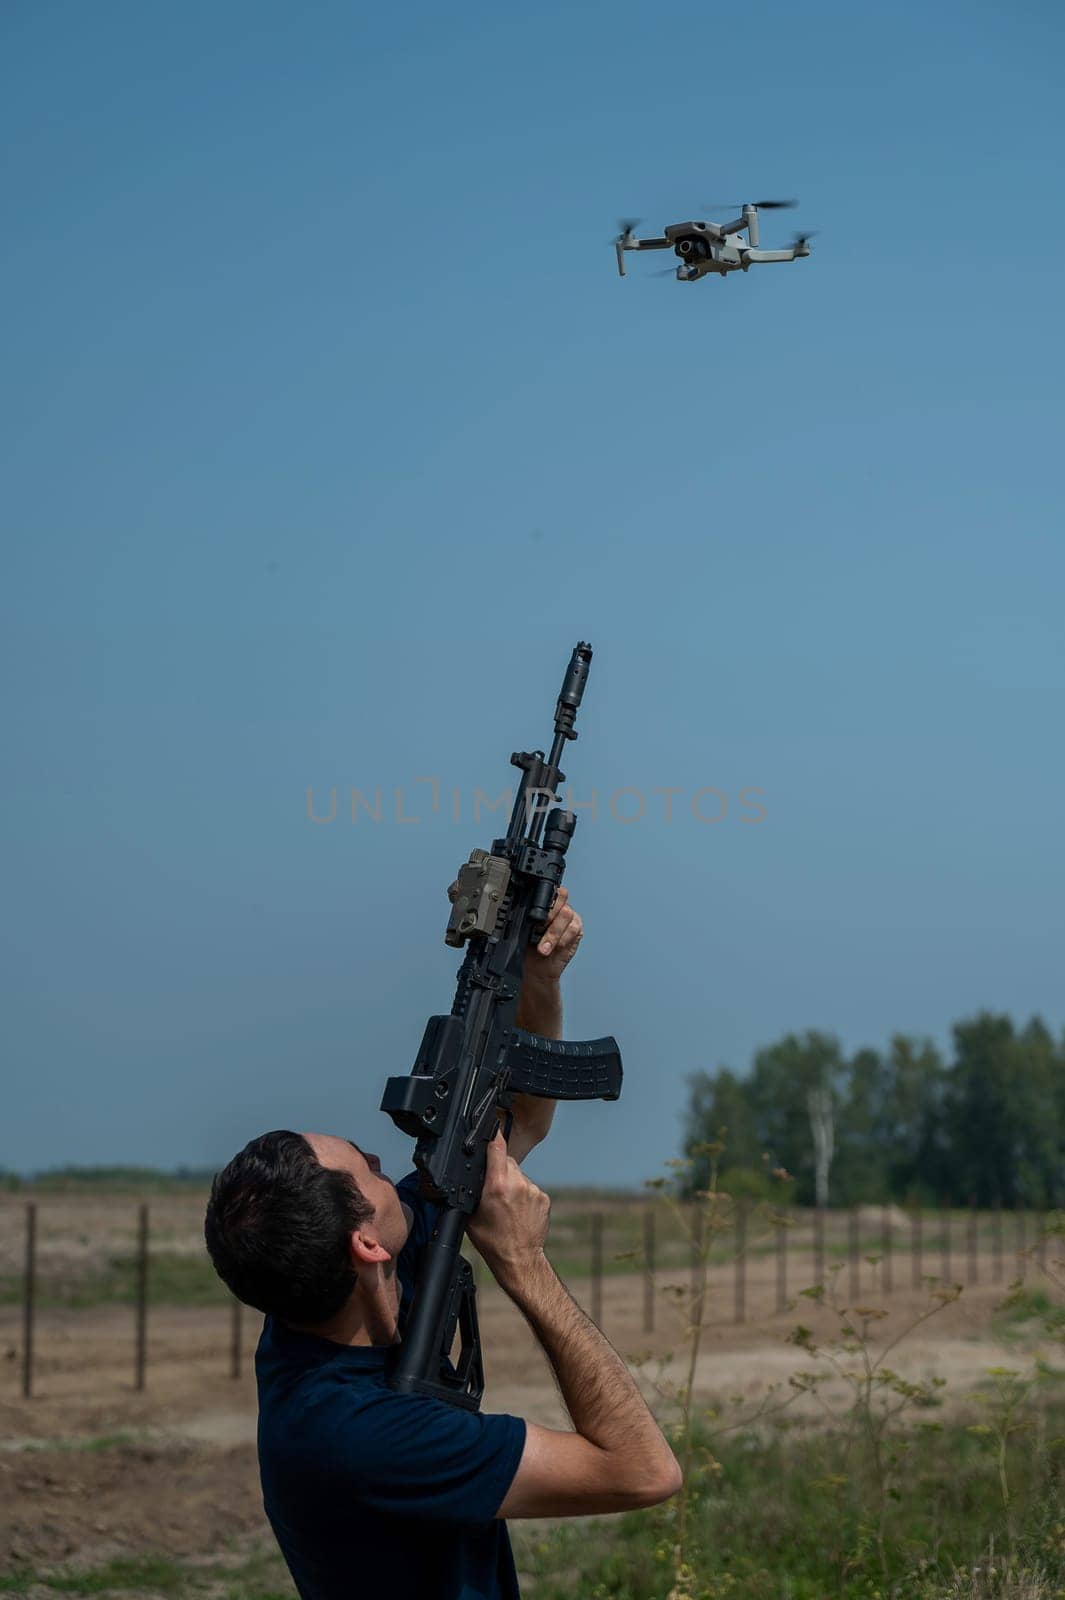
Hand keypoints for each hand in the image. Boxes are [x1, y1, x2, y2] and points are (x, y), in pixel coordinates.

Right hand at [467, 1131, 550, 1284]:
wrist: (519, 1259)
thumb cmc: (492, 1240)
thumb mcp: (470, 1213)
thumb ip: (471, 1188)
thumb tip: (468, 1173)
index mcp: (496, 1185)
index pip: (497, 1146)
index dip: (492, 1135)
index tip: (491, 1126)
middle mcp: (517, 1183)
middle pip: (506, 1161)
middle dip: (498, 1169)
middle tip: (493, 1189)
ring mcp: (533, 1190)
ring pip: (518, 1174)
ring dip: (511, 1182)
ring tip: (506, 1204)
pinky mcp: (544, 1197)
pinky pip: (530, 1186)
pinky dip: (523, 1193)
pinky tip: (518, 1209)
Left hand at [523, 886, 583, 986]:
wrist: (536, 968)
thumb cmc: (527, 948)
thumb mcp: (522, 930)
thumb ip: (527, 918)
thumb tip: (521, 909)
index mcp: (543, 902)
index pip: (547, 889)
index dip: (542, 898)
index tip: (533, 915)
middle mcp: (558, 906)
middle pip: (560, 897)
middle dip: (548, 915)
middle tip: (537, 930)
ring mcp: (569, 917)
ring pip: (566, 914)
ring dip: (553, 933)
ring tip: (543, 948)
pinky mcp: (576, 929)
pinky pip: (573, 929)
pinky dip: (562, 940)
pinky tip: (554, 948)